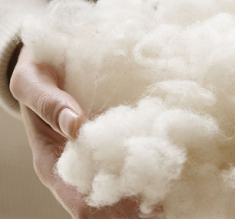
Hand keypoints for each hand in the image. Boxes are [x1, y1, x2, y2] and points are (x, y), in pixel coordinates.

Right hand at [10, 47, 160, 217]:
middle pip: (106, 202)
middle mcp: (77, 164)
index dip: (111, 212)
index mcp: (52, 162)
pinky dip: (148, 164)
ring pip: (121, 182)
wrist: (49, 63)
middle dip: (133, 209)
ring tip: (172, 194)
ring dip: (145, 191)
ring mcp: (96, 152)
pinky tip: (169, 165)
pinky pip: (129, 156)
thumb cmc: (37, 75)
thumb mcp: (32, 82)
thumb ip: (48, 103)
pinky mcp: (111, 137)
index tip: (141, 212)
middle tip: (163, 207)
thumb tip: (76, 125)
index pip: (80, 202)